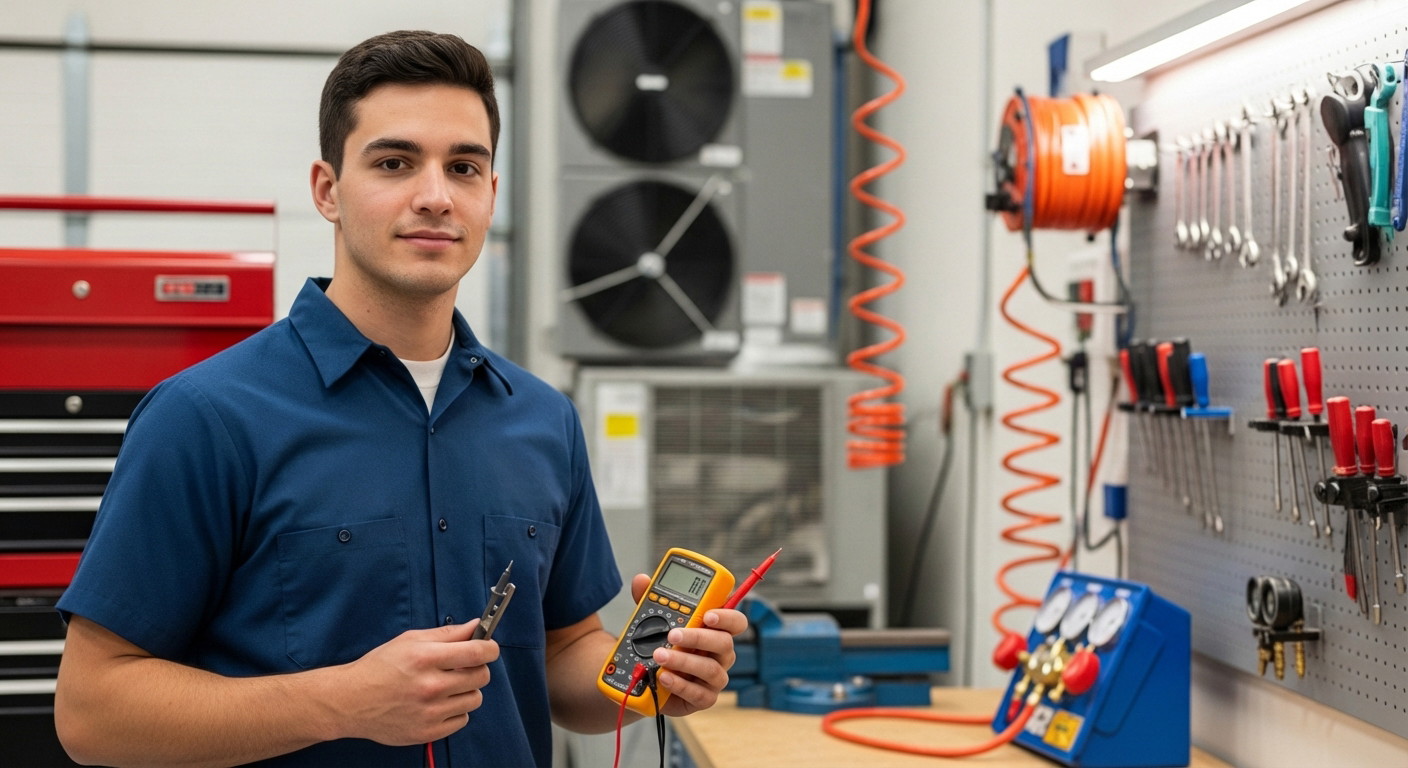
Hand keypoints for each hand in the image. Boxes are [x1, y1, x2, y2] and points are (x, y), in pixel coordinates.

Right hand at [335, 621, 499, 744]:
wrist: (351, 701)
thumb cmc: (380, 667)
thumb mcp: (410, 640)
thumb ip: (447, 634)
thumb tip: (476, 626)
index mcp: (425, 658)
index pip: (477, 653)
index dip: (490, 648)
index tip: (489, 648)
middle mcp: (429, 686)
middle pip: (481, 677)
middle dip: (477, 669)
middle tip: (462, 667)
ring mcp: (430, 712)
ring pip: (475, 699)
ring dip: (466, 691)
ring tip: (447, 686)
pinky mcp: (428, 732)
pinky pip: (463, 720)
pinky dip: (456, 711)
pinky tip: (439, 703)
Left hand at [629, 573, 747, 716]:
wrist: (645, 678)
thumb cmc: (661, 644)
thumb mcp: (652, 619)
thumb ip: (648, 599)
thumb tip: (642, 580)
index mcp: (715, 631)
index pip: (736, 622)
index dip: (727, 617)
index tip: (708, 615)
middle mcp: (720, 654)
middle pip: (724, 643)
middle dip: (698, 638)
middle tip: (673, 635)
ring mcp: (714, 677)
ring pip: (711, 669)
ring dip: (684, 661)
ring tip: (660, 656)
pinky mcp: (704, 698)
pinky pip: (700, 694)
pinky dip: (681, 685)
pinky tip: (664, 677)